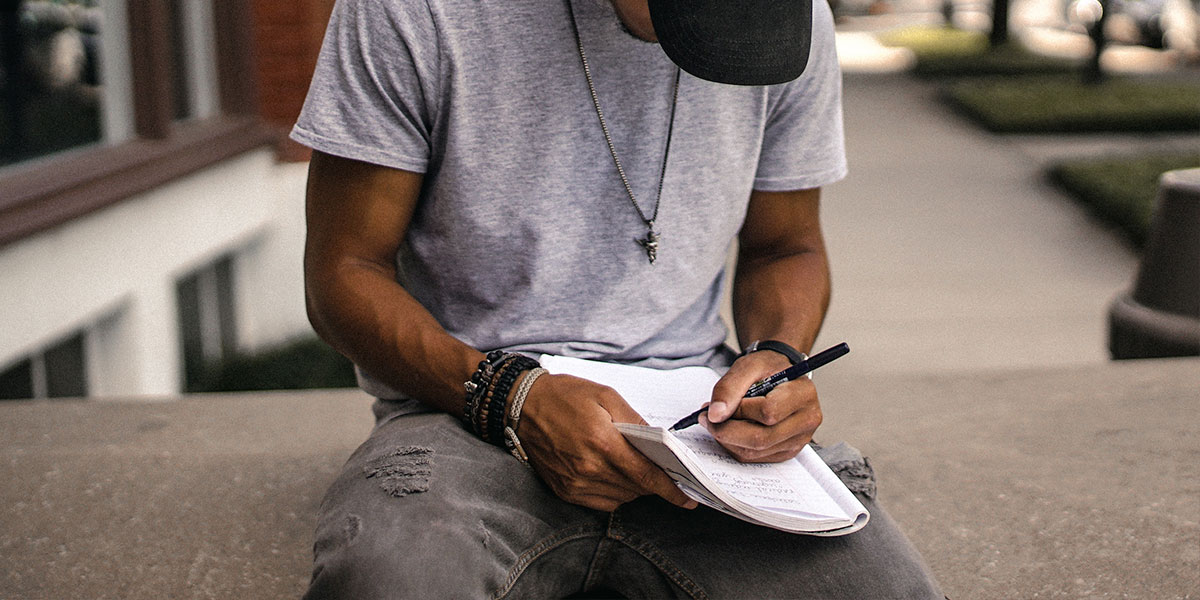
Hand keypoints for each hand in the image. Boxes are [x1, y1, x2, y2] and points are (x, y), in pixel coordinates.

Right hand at [517, 373, 697, 511]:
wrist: (521, 405)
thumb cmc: (564, 395)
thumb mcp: (605, 396)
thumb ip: (635, 420)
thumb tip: (659, 443)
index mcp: (603, 442)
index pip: (646, 475)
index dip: (670, 489)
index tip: (687, 498)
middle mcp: (589, 468)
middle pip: (636, 488)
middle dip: (653, 482)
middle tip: (663, 471)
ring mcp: (575, 483)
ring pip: (621, 497)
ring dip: (634, 487)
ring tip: (632, 466)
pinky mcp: (564, 490)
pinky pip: (601, 502)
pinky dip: (614, 492)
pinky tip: (612, 473)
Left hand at [703, 351, 821, 462]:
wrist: (781, 375)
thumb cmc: (768, 368)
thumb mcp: (748, 365)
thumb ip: (729, 387)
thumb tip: (715, 415)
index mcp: (804, 394)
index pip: (768, 412)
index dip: (737, 411)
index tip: (714, 407)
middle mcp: (807, 420)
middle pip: (761, 438)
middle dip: (726, 430)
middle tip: (707, 418)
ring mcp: (799, 439)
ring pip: (755, 451)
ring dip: (728, 439)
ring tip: (717, 421)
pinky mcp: (787, 451)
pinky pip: (755, 458)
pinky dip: (735, 446)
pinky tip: (730, 430)